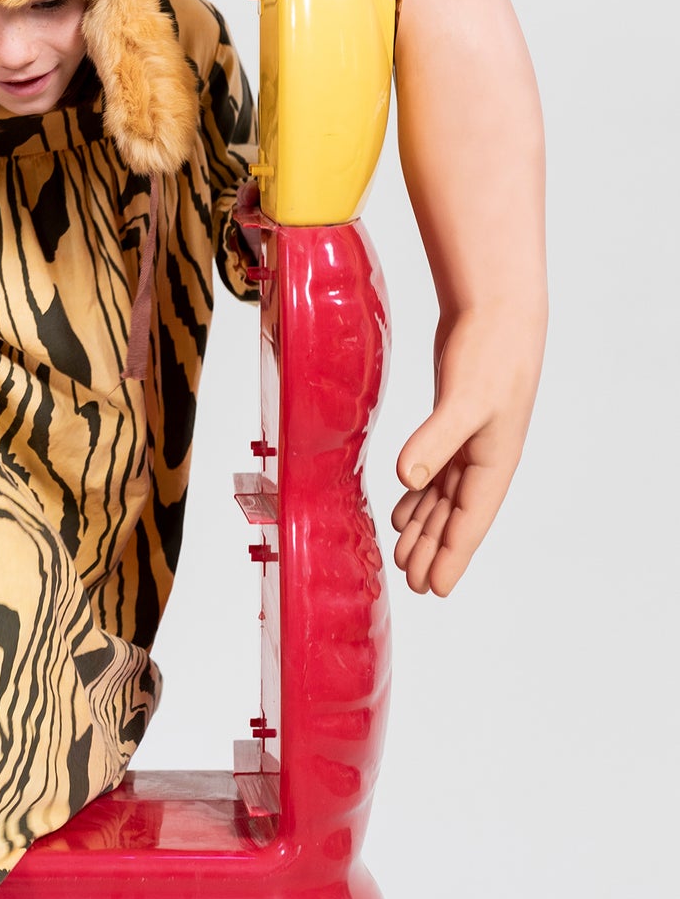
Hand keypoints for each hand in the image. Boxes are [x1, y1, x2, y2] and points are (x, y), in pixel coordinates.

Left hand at [390, 302, 539, 595]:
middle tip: (409, 580)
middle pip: (455, 515)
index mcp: (495, 461)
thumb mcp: (465, 400)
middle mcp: (484, 456)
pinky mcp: (453, 420)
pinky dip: (420, 490)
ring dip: (424, 523)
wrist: (495, 308)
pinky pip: (437, 468)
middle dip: (433, 548)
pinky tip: (403, 503)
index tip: (433, 590)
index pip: (470, 522)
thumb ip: (434, 440)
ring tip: (401, 551)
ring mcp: (469, 438)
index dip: (451, 557)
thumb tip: (407, 479)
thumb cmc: (493, 352)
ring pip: (444, 494)